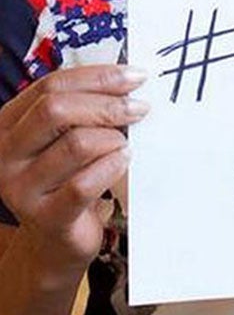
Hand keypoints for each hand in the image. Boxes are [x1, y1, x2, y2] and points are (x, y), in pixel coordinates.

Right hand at [0, 65, 145, 274]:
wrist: (57, 237)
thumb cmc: (68, 177)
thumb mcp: (66, 138)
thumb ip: (83, 108)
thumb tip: (129, 78)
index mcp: (8, 126)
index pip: (50, 86)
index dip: (97, 77)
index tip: (136, 77)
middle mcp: (5, 155)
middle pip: (56, 110)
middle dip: (107, 104)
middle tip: (140, 108)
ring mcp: (21, 188)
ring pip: (76, 144)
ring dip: (113, 139)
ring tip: (124, 144)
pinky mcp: (46, 217)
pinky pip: (84, 184)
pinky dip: (113, 166)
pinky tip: (123, 161)